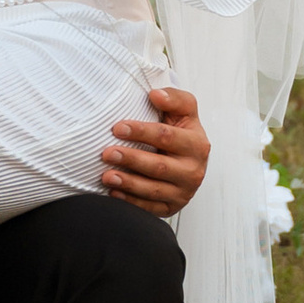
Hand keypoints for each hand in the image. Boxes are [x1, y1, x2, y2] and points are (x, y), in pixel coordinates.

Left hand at [100, 81, 207, 216]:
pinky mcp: (173, 207)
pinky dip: (131, 201)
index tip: (117, 128)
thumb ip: (174, 99)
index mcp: (197, 144)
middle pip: (159, 166)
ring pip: (153, 189)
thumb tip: (155, 94)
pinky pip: (150, 208)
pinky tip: (114, 192)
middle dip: (131, 159)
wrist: (190, 161)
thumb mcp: (184, 112)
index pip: (166, 136)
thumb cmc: (181, 133)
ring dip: (128, 183)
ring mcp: (184, 191)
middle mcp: (193, 170)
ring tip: (107, 176)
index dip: (141, 132)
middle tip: (106, 153)